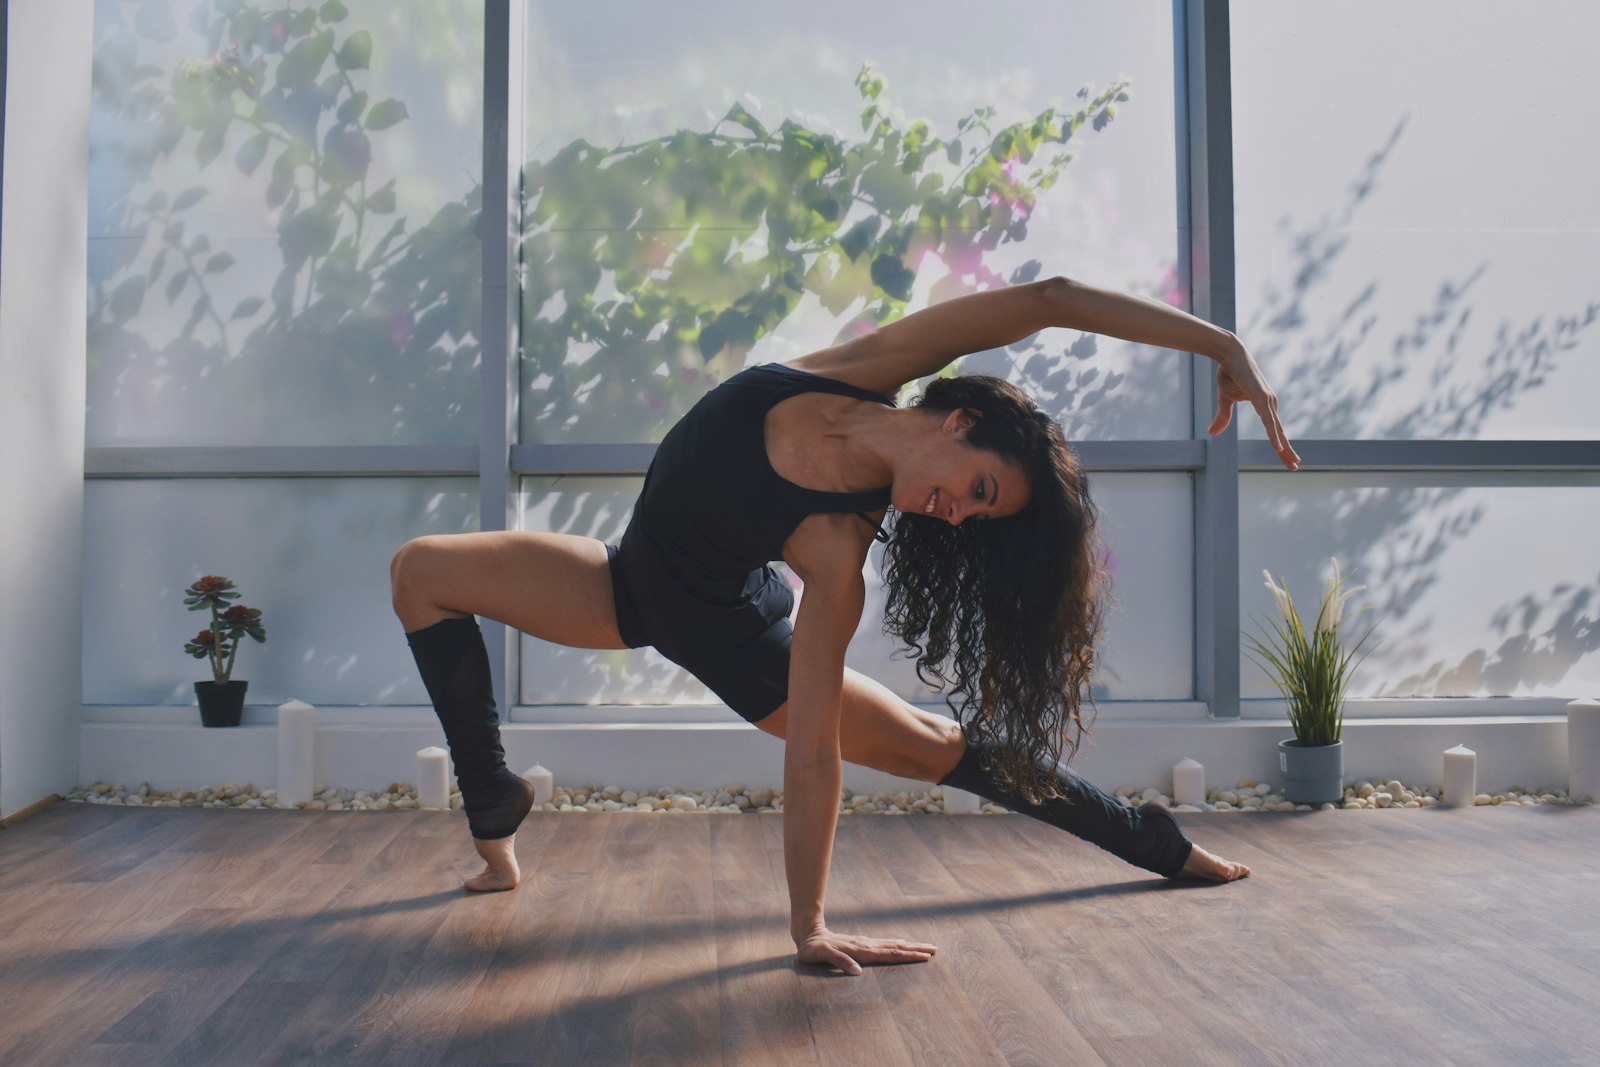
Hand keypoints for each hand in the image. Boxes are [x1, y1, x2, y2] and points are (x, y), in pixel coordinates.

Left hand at [794, 927, 937, 975]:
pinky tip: (902, 942)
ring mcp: (865, 943)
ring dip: (910, 946)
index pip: (890, 954)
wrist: (808, 933)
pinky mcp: (861, 943)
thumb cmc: (813, 948)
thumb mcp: (821, 956)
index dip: (908, 956)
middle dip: (916, 949)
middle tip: (935, 950)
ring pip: (892, 944)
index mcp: (861, 951)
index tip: (925, 957)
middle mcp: (866, 945)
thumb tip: (857, 972)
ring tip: (925, 946)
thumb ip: (839, 962)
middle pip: (896, 947)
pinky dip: (897, 944)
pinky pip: (884, 944)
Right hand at [1209, 342, 1300, 470]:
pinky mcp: (1262, 398)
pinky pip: (1269, 422)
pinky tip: (1279, 447)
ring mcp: (1267, 401)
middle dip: (1288, 452)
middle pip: (1280, 433)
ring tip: (1293, 462)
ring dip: (1284, 448)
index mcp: (1264, 405)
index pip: (1274, 430)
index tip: (1289, 459)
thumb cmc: (1229, 373)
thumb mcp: (1225, 399)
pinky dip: (1274, 435)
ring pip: (1277, 430)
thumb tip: (1212, 434)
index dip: (1281, 445)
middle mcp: (1270, 404)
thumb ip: (1223, 417)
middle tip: (1295, 467)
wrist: (1229, 353)